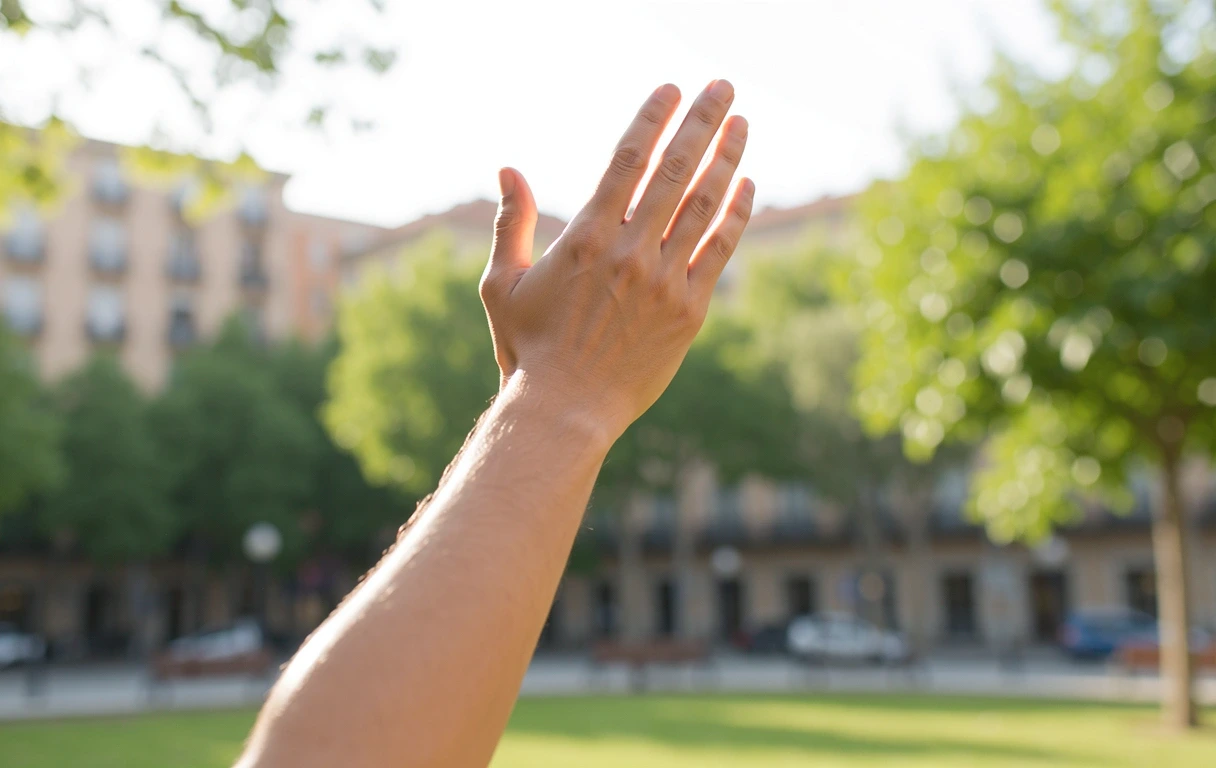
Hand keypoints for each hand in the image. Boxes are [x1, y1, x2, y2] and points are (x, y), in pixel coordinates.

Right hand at [479, 80, 753, 438]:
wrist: (566, 411)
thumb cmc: (528, 349)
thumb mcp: (503, 283)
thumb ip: (510, 222)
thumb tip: (508, 168)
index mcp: (587, 237)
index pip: (628, 159)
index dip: (653, 117)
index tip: (672, 89)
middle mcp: (631, 252)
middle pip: (676, 170)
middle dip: (702, 121)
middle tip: (723, 86)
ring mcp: (665, 281)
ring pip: (705, 205)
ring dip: (727, 157)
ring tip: (742, 123)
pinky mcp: (689, 311)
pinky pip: (720, 252)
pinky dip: (736, 214)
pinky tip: (748, 183)